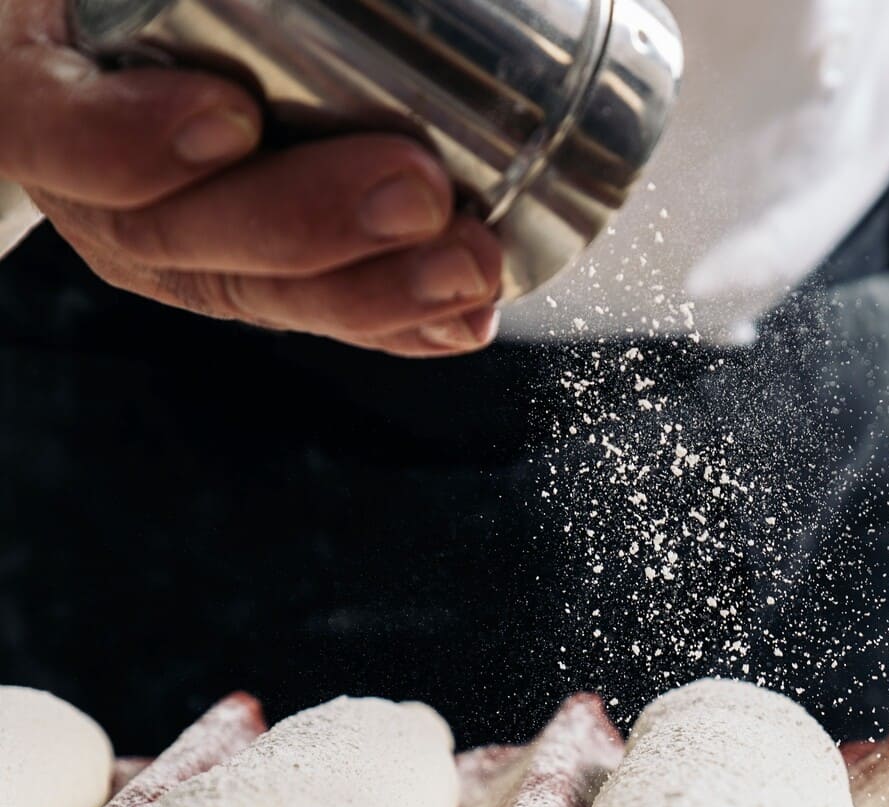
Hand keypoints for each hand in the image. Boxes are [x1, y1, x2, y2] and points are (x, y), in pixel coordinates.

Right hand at [0, 0, 499, 354]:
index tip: (223, 115)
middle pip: (179, 232)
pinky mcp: (251, 266)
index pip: (46, 124)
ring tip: (468, 265)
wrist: (135, 27)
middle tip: (414, 189)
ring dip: (375, 289)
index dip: (125, 140)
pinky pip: (317, 307)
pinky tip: (462, 317)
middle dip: (307, 223)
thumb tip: (278, 39)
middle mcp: (95, 176)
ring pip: (260, 288)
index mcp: (36, 85)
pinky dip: (398, 319)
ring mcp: (173, 234)